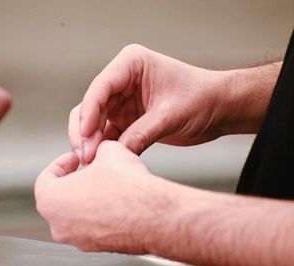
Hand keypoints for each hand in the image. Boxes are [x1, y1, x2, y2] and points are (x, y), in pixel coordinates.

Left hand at [35, 141, 174, 253]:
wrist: (155, 216)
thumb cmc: (128, 188)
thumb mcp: (109, 151)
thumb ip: (97, 150)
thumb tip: (101, 151)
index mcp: (52, 199)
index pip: (46, 177)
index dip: (62, 163)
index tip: (75, 159)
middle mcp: (60, 225)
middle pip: (60, 197)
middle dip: (75, 180)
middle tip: (90, 170)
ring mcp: (79, 239)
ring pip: (77, 213)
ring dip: (88, 197)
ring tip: (108, 183)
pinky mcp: (98, 246)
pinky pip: (94, 225)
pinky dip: (101, 213)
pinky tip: (119, 201)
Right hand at [69, 44, 235, 163]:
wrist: (220, 109)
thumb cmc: (202, 98)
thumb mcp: (170, 115)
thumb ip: (141, 134)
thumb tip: (113, 155)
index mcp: (131, 64)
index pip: (101, 87)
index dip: (89, 112)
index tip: (85, 135)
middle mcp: (121, 80)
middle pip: (91, 105)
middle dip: (85, 131)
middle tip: (86, 156)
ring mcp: (121, 100)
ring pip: (93, 121)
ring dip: (90, 142)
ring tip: (90, 163)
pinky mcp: (125, 119)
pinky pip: (107, 134)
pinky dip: (102, 147)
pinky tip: (100, 162)